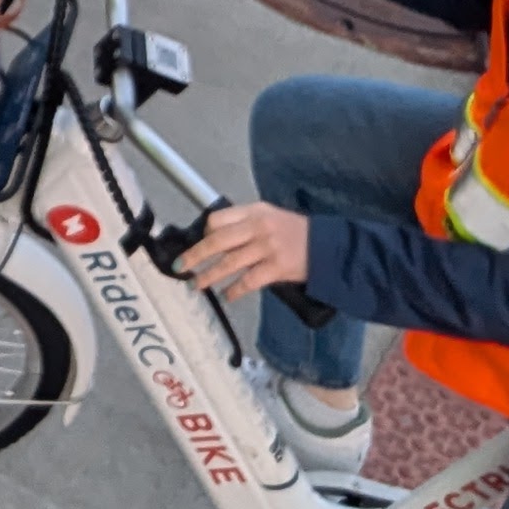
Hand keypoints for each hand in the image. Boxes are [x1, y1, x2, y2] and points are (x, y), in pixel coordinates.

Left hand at [179, 201, 311, 302]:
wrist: (327, 247)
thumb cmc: (295, 233)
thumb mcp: (270, 218)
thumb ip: (246, 225)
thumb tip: (216, 240)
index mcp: (255, 211)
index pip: (219, 219)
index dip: (205, 233)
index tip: (198, 245)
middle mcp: (258, 227)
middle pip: (217, 240)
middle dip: (195, 254)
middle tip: (180, 266)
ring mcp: (267, 247)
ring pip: (229, 262)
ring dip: (209, 275)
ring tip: (196, 284)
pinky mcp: (276, 268)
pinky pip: (248, 281)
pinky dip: (234, 291)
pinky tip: (226, 296)